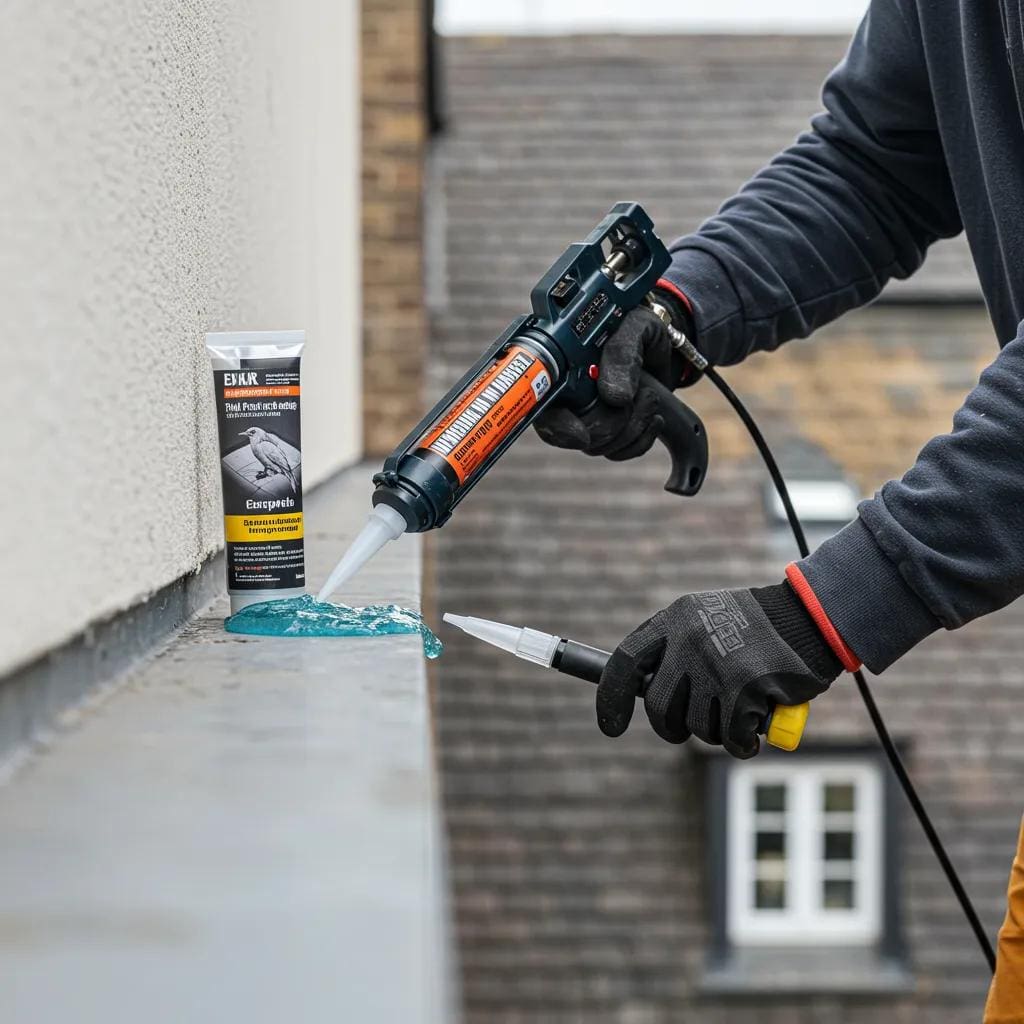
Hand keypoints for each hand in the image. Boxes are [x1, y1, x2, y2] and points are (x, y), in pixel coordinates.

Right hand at [533, 290, 692, 460]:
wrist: (666, 345)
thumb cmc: (642, 329)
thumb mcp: (636, 327)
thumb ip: (622, 353)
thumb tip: (615, 397)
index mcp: (561, 367)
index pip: (543, 408)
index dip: (557, 426)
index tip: (581, 434)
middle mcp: (568, 396)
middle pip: (575, 435)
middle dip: (610, 422)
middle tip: (633, 396)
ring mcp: (587, 418)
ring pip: (600, 447)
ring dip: (633, 426)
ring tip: (649, 397)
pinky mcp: (610, 434)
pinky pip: (620, 453)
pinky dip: (642, 439)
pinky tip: (653, 417)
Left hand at [596, 582, 841, 757]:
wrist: (812, 617)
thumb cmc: (758, 628)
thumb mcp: (706, 619)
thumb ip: (675, 648)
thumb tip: (641, 692)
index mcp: (674, 620)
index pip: (626, 662)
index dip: (612, 698)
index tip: (611, 726)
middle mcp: (689, 640)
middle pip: (660, 707)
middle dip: (672, 728)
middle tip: (685, 731)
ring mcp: (715, 665)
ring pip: (698, 726)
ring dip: (718, 732)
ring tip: (739, 714)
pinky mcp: (744, 688)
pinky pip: (731, 737)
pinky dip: (743, 743)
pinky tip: (755, 730)